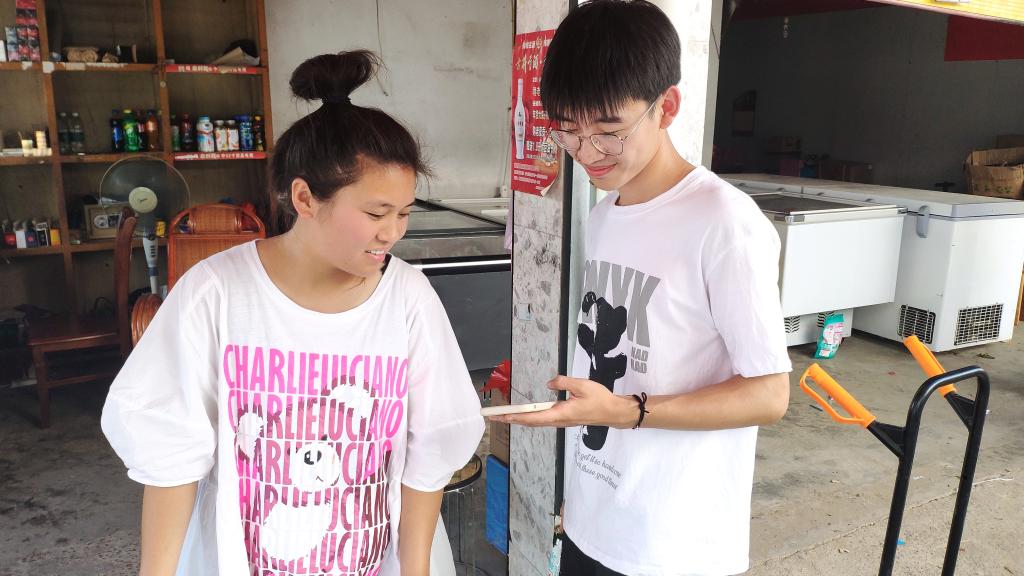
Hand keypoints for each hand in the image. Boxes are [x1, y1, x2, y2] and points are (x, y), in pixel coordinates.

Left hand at [489, 376, 634, 428]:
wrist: (613, 412)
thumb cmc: (600, 399)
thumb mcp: (582, 385)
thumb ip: (563, 382)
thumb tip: (549, 383)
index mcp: (560, 413)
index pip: (533, 417)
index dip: (515, 416)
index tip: (501, 416)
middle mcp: (558, 420)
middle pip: (530, 422)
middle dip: (511, 419)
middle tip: (494, 416)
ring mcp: (561, 421)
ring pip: (536, 422)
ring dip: (519, 419)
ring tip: (505, 415)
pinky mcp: (564, 419)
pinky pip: (543, 420)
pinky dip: (530, 418)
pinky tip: (524, 415)